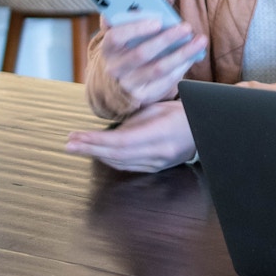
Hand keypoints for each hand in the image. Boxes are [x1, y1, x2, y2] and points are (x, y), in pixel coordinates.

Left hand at [66, 100, 196, 172]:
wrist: (206, 129)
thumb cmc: (184, 111)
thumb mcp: (159, 108)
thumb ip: (134, 120)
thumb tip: (109, 129)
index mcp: (162, 132)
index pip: (121, 141)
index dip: (96, 140)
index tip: (76, 136)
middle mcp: (160, 152)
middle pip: (117, 154)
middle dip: (90, 149)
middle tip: (69, 143)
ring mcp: (158, 162)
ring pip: (120, 162)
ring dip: (96, 155)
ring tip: (78, 147)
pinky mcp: (157, 168)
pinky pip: (128, 166)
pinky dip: (110, 159)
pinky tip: (98, 153)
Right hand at [99, 17, 207, 108]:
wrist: (117, 82)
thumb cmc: (126, 50)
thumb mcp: (122, 35)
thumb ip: (127, 20)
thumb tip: (137, 5)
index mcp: (107, 49)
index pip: (115, 37)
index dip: (136, 29)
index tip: (157, 21)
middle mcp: (115, 68)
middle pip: (142, 53)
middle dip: (166, 39)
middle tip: (186, 27)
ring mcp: (129, 84)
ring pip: (159, 68)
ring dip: (182, 53)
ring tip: (200, 41)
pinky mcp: (143, 96)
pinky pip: (167, 81)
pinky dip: (182, 67)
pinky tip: (192, 56)